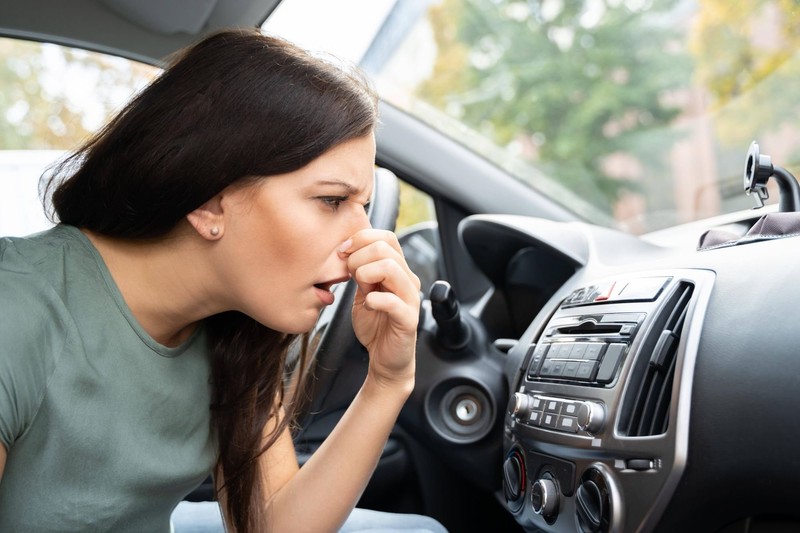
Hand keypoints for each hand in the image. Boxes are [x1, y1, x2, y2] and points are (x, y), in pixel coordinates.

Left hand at [340, 229, 420, 388]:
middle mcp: (408, 280)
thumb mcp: (363, 292)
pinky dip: (374, 300)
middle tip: (349, 275)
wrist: (384, 358)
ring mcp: (410, 299)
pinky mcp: (408, 319)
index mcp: (398, 270)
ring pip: (391, 267)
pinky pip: (393, 301)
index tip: (343, 252)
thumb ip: (360, 272)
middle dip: (358, 257)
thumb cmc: (375, 324)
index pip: (387, 237)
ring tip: (360, 289)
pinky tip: (369, 306)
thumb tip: (347, 251)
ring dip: (366, 273)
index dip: (362, 238)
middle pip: (386, 248)